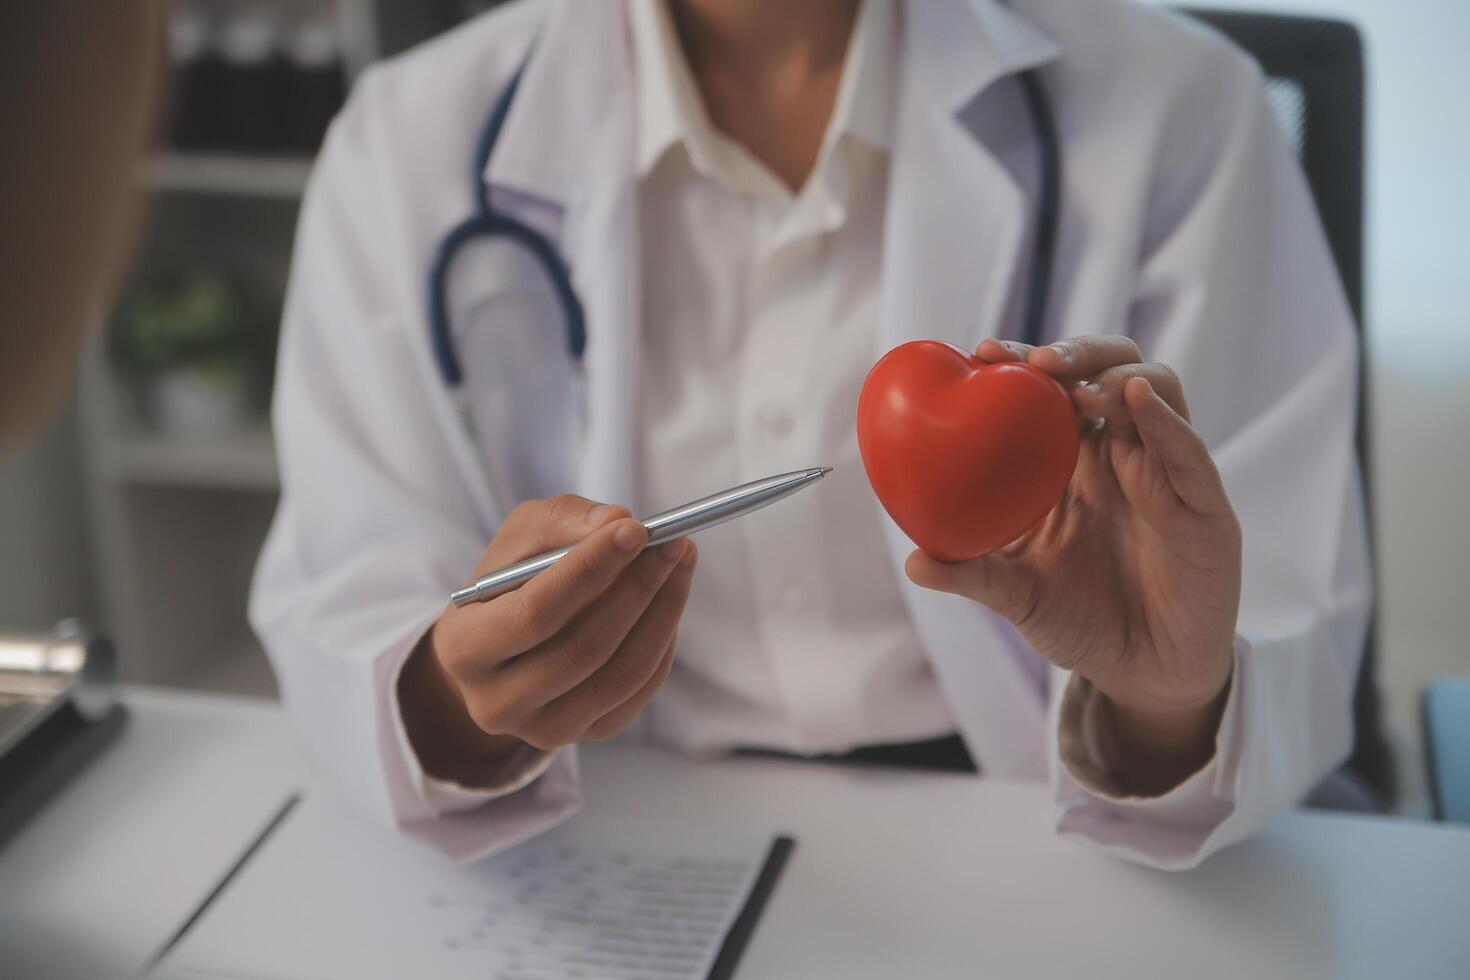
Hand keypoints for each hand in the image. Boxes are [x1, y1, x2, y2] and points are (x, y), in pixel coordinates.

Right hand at [399, 495, 696, 785]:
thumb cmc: (509, 583)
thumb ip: (561, 520)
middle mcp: (496, 702)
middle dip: (638, 588)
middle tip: (673, 543)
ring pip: (621, 674)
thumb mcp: (518, 539)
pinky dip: (663, 641)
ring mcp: (543, 728)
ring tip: (680, 563)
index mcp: (463, 648)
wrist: (500, 649)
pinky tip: (667, 602)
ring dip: (663, 612)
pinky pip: (640, 691)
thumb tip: (618, 521)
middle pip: (584, 649)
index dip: (590, 569)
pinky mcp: (586, 734)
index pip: (535, 613)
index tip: (636, 529)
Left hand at [905, 336, 1240, 793]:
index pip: (1051, 390)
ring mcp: (1166, 473)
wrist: (1145, 676)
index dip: (1022, 361)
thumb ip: (972, 574)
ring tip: (1076, 387)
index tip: (982, 351)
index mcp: (1073, 461)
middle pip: (1108, 369)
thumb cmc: (1082, 622)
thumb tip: (913, 561)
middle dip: (1074, 352)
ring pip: (1156, 390)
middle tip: (1033, 361)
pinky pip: (1188, 450)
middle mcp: (1121, 454)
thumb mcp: (1017, 597)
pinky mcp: (1205, 505)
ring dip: (1114, 376)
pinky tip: (1136, 398)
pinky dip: (1164, 419)